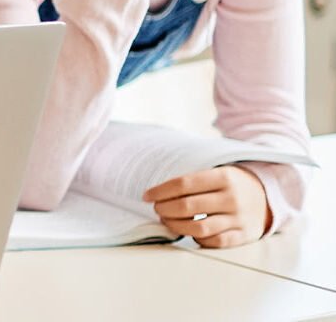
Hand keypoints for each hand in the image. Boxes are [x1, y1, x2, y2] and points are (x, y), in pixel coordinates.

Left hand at [143, 165, 272, 247]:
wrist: (267, 196)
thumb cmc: (232, 183)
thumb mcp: (218, 172)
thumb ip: (194, 180)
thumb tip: (158, 191)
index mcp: (223, 177)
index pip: (183, 184)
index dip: (161, 191)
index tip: (147, 196)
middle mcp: (232, 198)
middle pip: (187, 206)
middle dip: (164, 209)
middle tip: (157, 209)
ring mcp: (239, 218)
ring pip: (199, 228)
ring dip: (176, 226)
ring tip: (167, 221)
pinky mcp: (243, 236)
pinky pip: (215, 242)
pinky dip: (197, 239)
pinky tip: (189, 232)